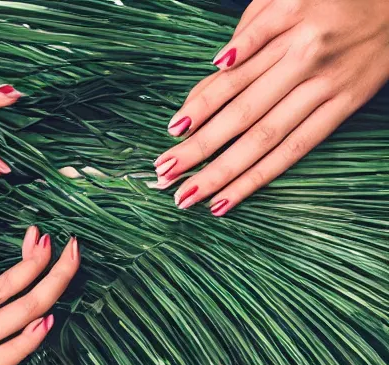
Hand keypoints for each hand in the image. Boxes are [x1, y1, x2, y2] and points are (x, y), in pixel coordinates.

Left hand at [154, 0, 388, 213]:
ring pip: (264, 138)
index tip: (171, 133)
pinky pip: (297, 148)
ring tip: (190, 196)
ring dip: (223, 172)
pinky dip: (262, 175)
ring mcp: (324, 87)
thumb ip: (252, 28)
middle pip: (241, 114)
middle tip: (164, 177)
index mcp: (286, 25)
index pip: (231, 76)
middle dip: (199, 149)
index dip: (198, 107)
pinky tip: (233, 196)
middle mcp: (302, 59)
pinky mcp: (343, 107)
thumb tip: (216, 67)